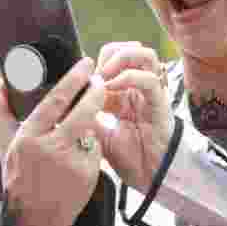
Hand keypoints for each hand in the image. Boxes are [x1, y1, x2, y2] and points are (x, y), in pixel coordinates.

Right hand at [0, 57, 105, 225]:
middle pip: (83, 110)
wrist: (35, 218)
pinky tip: (79, 156)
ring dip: (89, 124)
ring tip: (76, 132)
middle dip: (96, 91)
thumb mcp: (7, 145)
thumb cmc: (20, 177)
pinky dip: (91, 148)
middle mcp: (50, 148)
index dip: (74, 78)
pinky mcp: (88, 173)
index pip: (56, 100)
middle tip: (100, 80)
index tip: (85, 63)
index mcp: (30, 136)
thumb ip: (2, 112)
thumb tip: (1, 82)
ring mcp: (71, 161)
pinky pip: (96, 149)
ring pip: (91, 129)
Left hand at [94, 42, 173, 192]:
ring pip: (145, 55)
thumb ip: (88, 116)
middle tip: (96, 74)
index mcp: (125, 92)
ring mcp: (151, 93)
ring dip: (122, 59)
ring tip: (106, 75)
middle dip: (111, 54)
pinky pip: (149, 79)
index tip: (84, 82)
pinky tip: (114, 88)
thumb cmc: (130, 157)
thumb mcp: (99, 134)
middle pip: (132, 48)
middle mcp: (139, 88)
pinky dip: (129, 77)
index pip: (114, 59)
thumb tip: (66, 106)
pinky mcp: (160, 102)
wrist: (151, 176)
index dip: (98, 64)